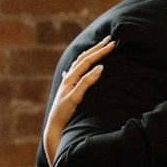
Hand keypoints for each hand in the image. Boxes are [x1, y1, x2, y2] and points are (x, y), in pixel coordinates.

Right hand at [43, 37, 114, 166]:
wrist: (55, 128)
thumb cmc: (65, 112)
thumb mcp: (74, 95)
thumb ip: (80, 82)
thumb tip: (86, 70)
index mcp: (70, 77)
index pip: (84, 59)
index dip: (96, 49)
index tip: (109, 42)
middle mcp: (68, 79)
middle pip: (84, 58)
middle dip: (98, 47)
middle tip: (111, 39)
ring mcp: (68, 87)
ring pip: (82, 66)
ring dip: (96, 55)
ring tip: (108, 47)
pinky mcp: (71, 97)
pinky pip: (81, 83)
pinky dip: (90, 75)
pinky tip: (100, 68)